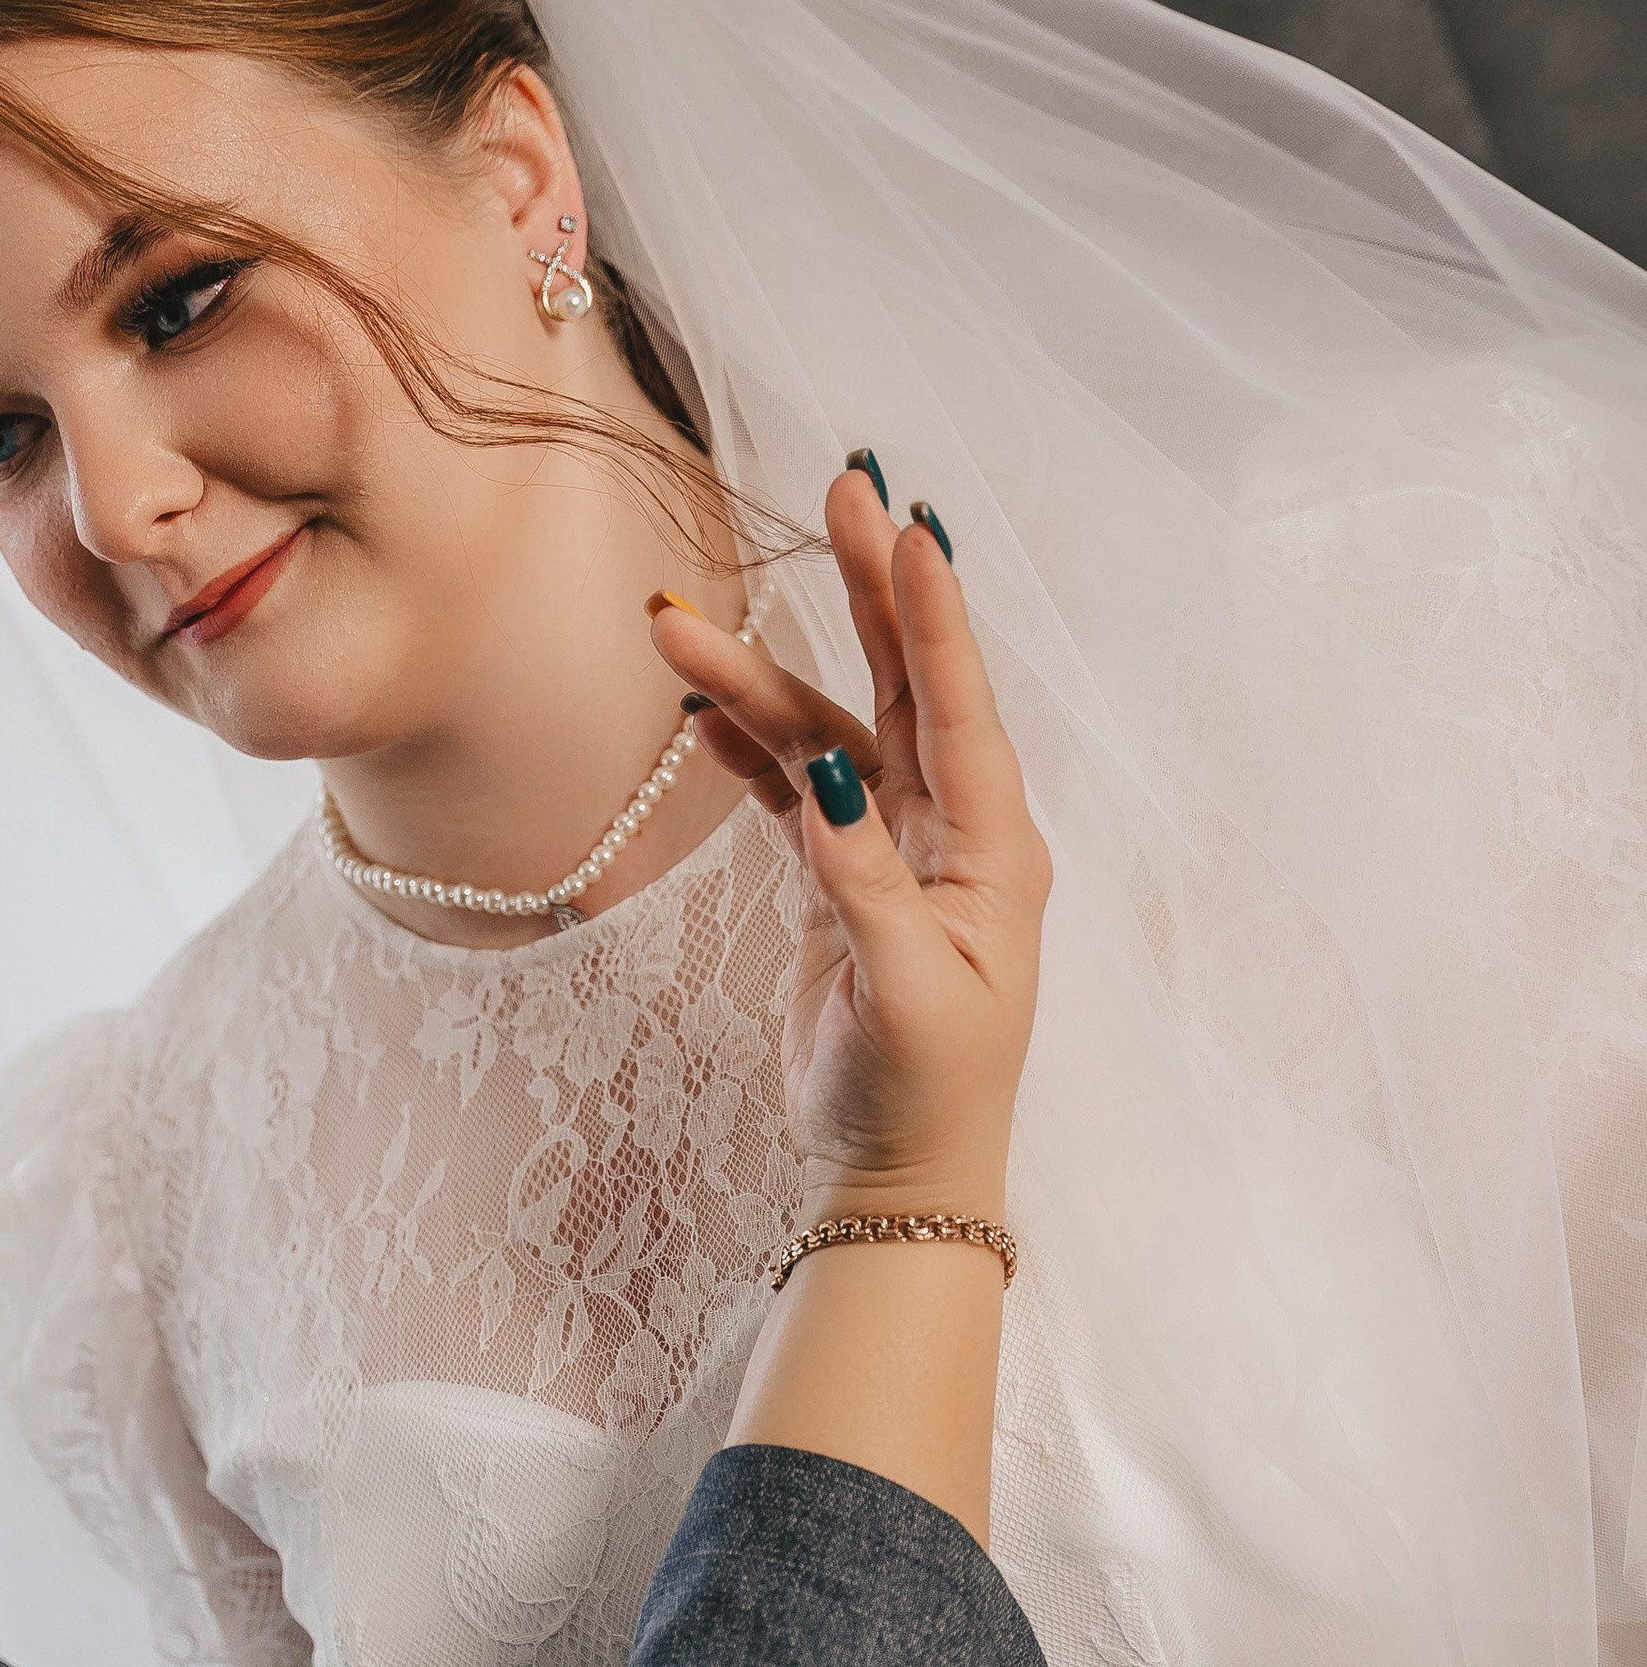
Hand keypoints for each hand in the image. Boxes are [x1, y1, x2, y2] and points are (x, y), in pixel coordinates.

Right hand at [649, 477, 1046, 1208]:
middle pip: (901, 685)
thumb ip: (866, 878)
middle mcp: (952, 833)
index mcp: (996, 852)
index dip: (931, 616)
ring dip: (754, 680)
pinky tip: (698, 704)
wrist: (897, 1177)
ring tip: (670, 624)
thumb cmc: (926, 1092)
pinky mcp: (838, 879)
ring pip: (822, 733)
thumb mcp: (909, 989)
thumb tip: (831, 772)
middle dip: (866, 589)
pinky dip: (748, 745)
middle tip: (837, 490)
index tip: (907, 526)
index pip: (962, 708)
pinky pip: (791, 788)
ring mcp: (891, 848)